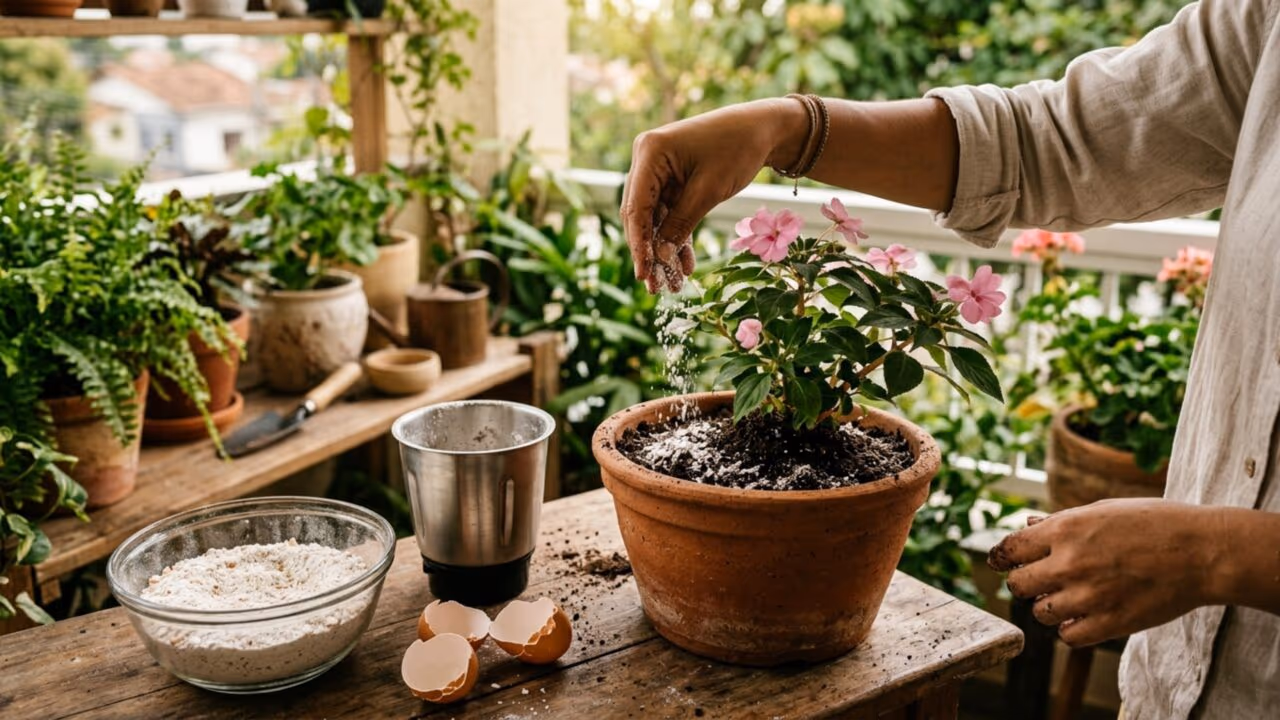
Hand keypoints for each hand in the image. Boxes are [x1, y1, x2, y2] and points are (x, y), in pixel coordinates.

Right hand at [621, 99, 804, 292]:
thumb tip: (660, 258)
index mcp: (650, 152)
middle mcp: (647, 159)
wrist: (764, 129)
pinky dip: (677, 237)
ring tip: (672, 284)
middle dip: (649, 253)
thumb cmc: (738, 149)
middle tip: (655, 287)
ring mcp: (658, 170)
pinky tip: (684, 264)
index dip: (638, 244)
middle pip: (640, 215)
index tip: (643, 275)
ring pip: (655, 219)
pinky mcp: (672, 180)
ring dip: (664, 250)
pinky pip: (669, 214)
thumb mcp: (709, 191)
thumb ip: (681, 224)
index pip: (636, 206)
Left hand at [988, 498, 1226, 646]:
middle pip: (1018, 584)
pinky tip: (1084, 616)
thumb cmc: (1155, 523)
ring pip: (1040, 613)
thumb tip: (1027, 525)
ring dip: (1049, 606)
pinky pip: (1068, 636)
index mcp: (1065, 529)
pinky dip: (1071, 629)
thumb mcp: (1102, 509)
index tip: (1005, 562)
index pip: (1010, 549)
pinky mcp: (1110, 623)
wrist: (1203, 551)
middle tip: (1041, 580)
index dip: (1003, 557)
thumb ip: (1060, 521)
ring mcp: (1089, 595)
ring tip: (1068, 598)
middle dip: (1025, 582)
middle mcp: (1070, 562)